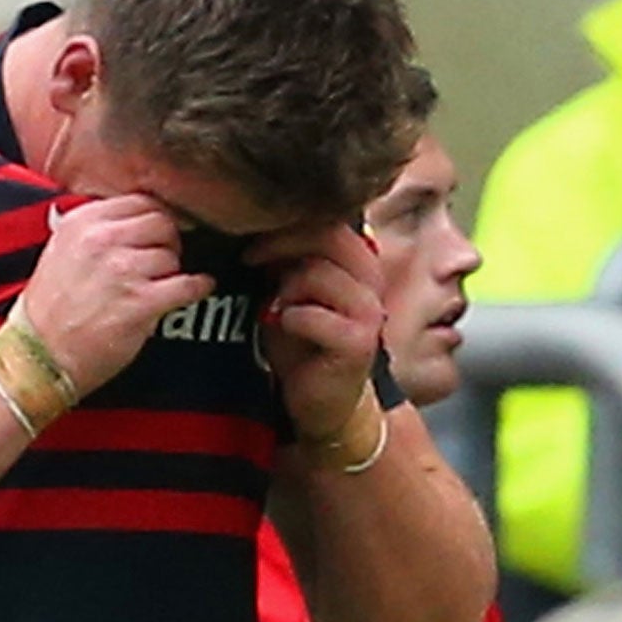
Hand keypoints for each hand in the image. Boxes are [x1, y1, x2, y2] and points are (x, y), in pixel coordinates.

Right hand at [18, 195, 213, 394]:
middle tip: (165, 258)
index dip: (155, 218)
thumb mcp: (60, 252)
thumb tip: (134, 222)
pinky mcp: (140, 302)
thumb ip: (95, 231)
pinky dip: (197, 287)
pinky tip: (198, 289)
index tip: (159, 232)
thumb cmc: (48, 312)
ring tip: (163, 285)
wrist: (38, 356)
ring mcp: (122, 270)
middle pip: (161, 223)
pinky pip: (187, 285)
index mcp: (82, 222)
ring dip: (173, 271)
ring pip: (171, 255)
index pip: (139, 202)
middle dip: (168, 241)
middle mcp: (102, 240)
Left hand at [247, 223, 385, 444]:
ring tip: (274, 307)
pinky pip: (314, 315)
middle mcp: (371, 280)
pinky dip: (291, 318)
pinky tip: (283, 326)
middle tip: (250, 261)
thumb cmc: (302, 342)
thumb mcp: (289, 290)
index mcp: (358, 261)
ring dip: (285, 288)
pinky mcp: (359, 343)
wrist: (322, 401)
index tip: (250, 238)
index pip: (327, 220)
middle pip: (328, 237)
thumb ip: (284, 257)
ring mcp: (369, 311)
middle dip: (280, 245)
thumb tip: (252, 222)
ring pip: (319, 273)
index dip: (286, 223)